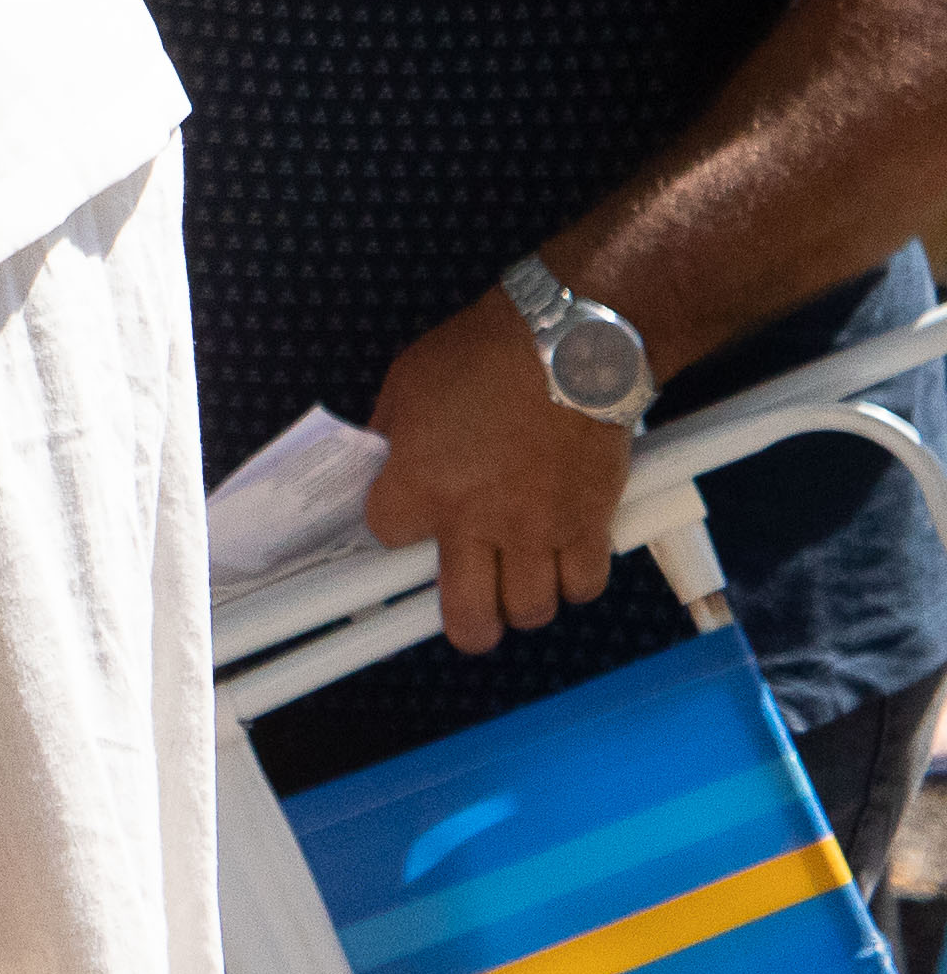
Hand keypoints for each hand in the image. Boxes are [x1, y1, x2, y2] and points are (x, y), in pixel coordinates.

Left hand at [362, 288, 630, 654]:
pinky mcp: (590, 526)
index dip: (395, 527)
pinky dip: (574, 582)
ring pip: (529, 610)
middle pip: (468, 616)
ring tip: (518, 582)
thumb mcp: (408, 382)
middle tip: (470, 614)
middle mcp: (476, 521)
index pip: (387, 536)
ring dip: (522, 603)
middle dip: (467, 625)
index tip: (407, 518)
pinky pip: (584, 586)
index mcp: (421, 484)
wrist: (570, 348)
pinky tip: (564, 562)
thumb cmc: (482, 354)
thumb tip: (383, 465)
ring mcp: (537, 530)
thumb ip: (391, 435)